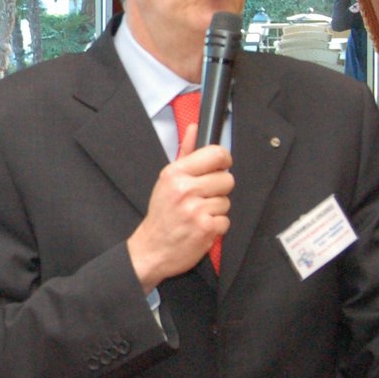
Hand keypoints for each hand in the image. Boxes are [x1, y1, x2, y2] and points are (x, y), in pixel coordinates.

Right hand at [127, 121, 233, 290]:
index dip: (223, 160)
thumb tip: (194, 128)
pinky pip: (226, 221)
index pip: (215, 154)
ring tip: (198, 213)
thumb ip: (185, 153)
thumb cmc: (161, 214)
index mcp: (175, 173)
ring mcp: (196, 210)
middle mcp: (185, 189)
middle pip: (227, 179)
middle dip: (219, 189)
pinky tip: (201, 226)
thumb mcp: (167, 180)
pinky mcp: (206, 228)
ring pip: (226, 201)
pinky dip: (216, 226)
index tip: (221, 166)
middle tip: (203, 197)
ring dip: (216, 209)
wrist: (152, 249)